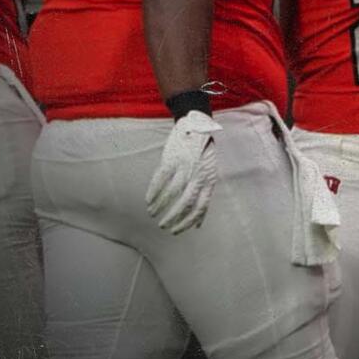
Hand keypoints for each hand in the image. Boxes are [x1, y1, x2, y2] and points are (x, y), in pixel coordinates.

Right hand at [146, 110, 220, 233]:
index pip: (200, 207)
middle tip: (163, 225)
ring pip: (171, 192)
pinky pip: (161, 179)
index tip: (176, 232)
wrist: (197, 126)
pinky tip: (148, 200)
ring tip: (152, 212)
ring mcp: (185, 166)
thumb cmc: (202, 156)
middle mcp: (198, 174)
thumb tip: (199, 225)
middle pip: (185, 202)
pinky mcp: (172, 158)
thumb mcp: (210, 175)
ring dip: (160, 206)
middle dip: (173, 217)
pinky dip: (153, 192)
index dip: (187, 222)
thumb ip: (204, 198)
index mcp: (209, 179)